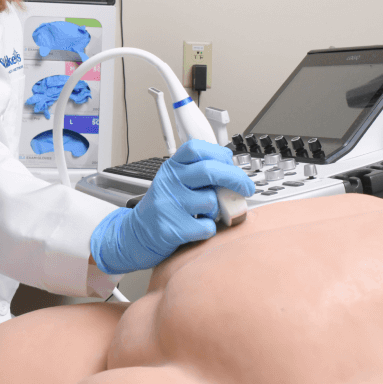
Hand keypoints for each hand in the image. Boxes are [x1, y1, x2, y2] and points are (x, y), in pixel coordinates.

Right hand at [90, 140, 253, 273]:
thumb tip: (233, 172)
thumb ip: (199, 174)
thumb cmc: (163, 207)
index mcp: (171, 167)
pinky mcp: (172, 228)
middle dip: (235, 178)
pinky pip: (207, 227)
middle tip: (246, 187)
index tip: (230, 163)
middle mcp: (169, 182)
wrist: (136, 234)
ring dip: (217, 209)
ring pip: (211, 201)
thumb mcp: (175, 182)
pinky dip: (209, 229)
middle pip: (210, 171)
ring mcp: (169, 204)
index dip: (219, 153)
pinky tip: (197, 228)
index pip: (197, 148)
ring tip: (205, 213)